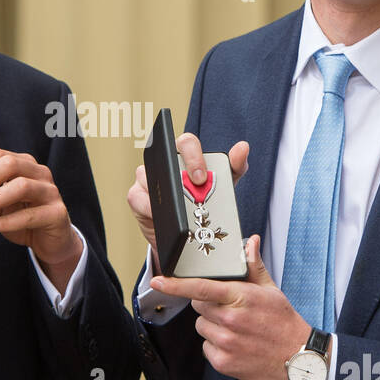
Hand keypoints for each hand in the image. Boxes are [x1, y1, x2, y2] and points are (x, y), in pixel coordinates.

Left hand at [0, 148, 82, 288]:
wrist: (50, 241)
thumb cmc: (24, 218)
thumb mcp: (0, 203)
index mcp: (25, 164)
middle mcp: (39, 173)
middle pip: (10, 165)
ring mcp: (50, 192)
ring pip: (21, 186)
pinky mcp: (56, 213)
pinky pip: (28, 215)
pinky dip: (4, 222)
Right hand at [127, 133, 248, 271]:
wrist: (186, 236)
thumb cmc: (204, 203)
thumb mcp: (224, 187)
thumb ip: (235, 167)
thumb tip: (243, 147)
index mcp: (185, 156)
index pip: (186, 143)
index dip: (194, 156)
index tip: (202, 177)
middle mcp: (164, 162)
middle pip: (164, 152)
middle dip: (177, 171)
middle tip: (195, 187)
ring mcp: (147, 177)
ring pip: (148, 174)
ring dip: (163, 192)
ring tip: (178, 209)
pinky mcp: (136, 196)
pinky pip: (138, 197)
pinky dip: (148, 207)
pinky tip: (160, 216)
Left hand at [150, 234, 309, 379]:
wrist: (300, 359)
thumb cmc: (284, 322)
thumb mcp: (270, 290)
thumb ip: (253, 266)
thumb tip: (250, 242)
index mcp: (239, 297)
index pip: (200, 288)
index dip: (175, 285)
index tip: (158, 281)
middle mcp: (230, 320)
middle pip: (198, 306)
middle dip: (209, 306)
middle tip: (231, 311)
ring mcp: (226, 343)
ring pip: (201, 327)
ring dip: (212, 327)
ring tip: (237, 330)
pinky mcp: (223, 363)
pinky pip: (206, 348)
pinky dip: (216, 347)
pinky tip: (236, 345)